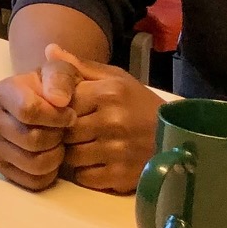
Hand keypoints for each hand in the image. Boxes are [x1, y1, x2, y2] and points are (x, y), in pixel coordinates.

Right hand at [0, 44, 85, 190]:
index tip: (70, 115)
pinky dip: (49, 174)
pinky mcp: (1, 167)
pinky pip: (32, 181)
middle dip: (57, 138)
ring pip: (33, 164)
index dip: (57, 117)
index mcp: (2, 91)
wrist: (46, 106)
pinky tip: (51, 157)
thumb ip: (61, 78)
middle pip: (31, 140)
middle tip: (64, 131)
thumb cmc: (55, 89)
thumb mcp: (61, 72)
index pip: (28, 111)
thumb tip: (58, 100)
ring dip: (55, 157)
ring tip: (59, 144)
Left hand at [61, 54, 162, 193]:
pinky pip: (84, 177)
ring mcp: (117, 151)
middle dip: (64, 134)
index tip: (65, 113)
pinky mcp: (121, 176)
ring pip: (71, 157)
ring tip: (84, 147)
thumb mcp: (115, 78)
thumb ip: (80, 66)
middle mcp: (112, 121)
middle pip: (64, 132)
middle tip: (73, 133)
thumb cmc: (139, 104)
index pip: (62, 104)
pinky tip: (96, 162)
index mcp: (108, 93)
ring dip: (73, 154)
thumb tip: (49, 50)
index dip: (59, 110)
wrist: (177, 136)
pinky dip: (85, 172)